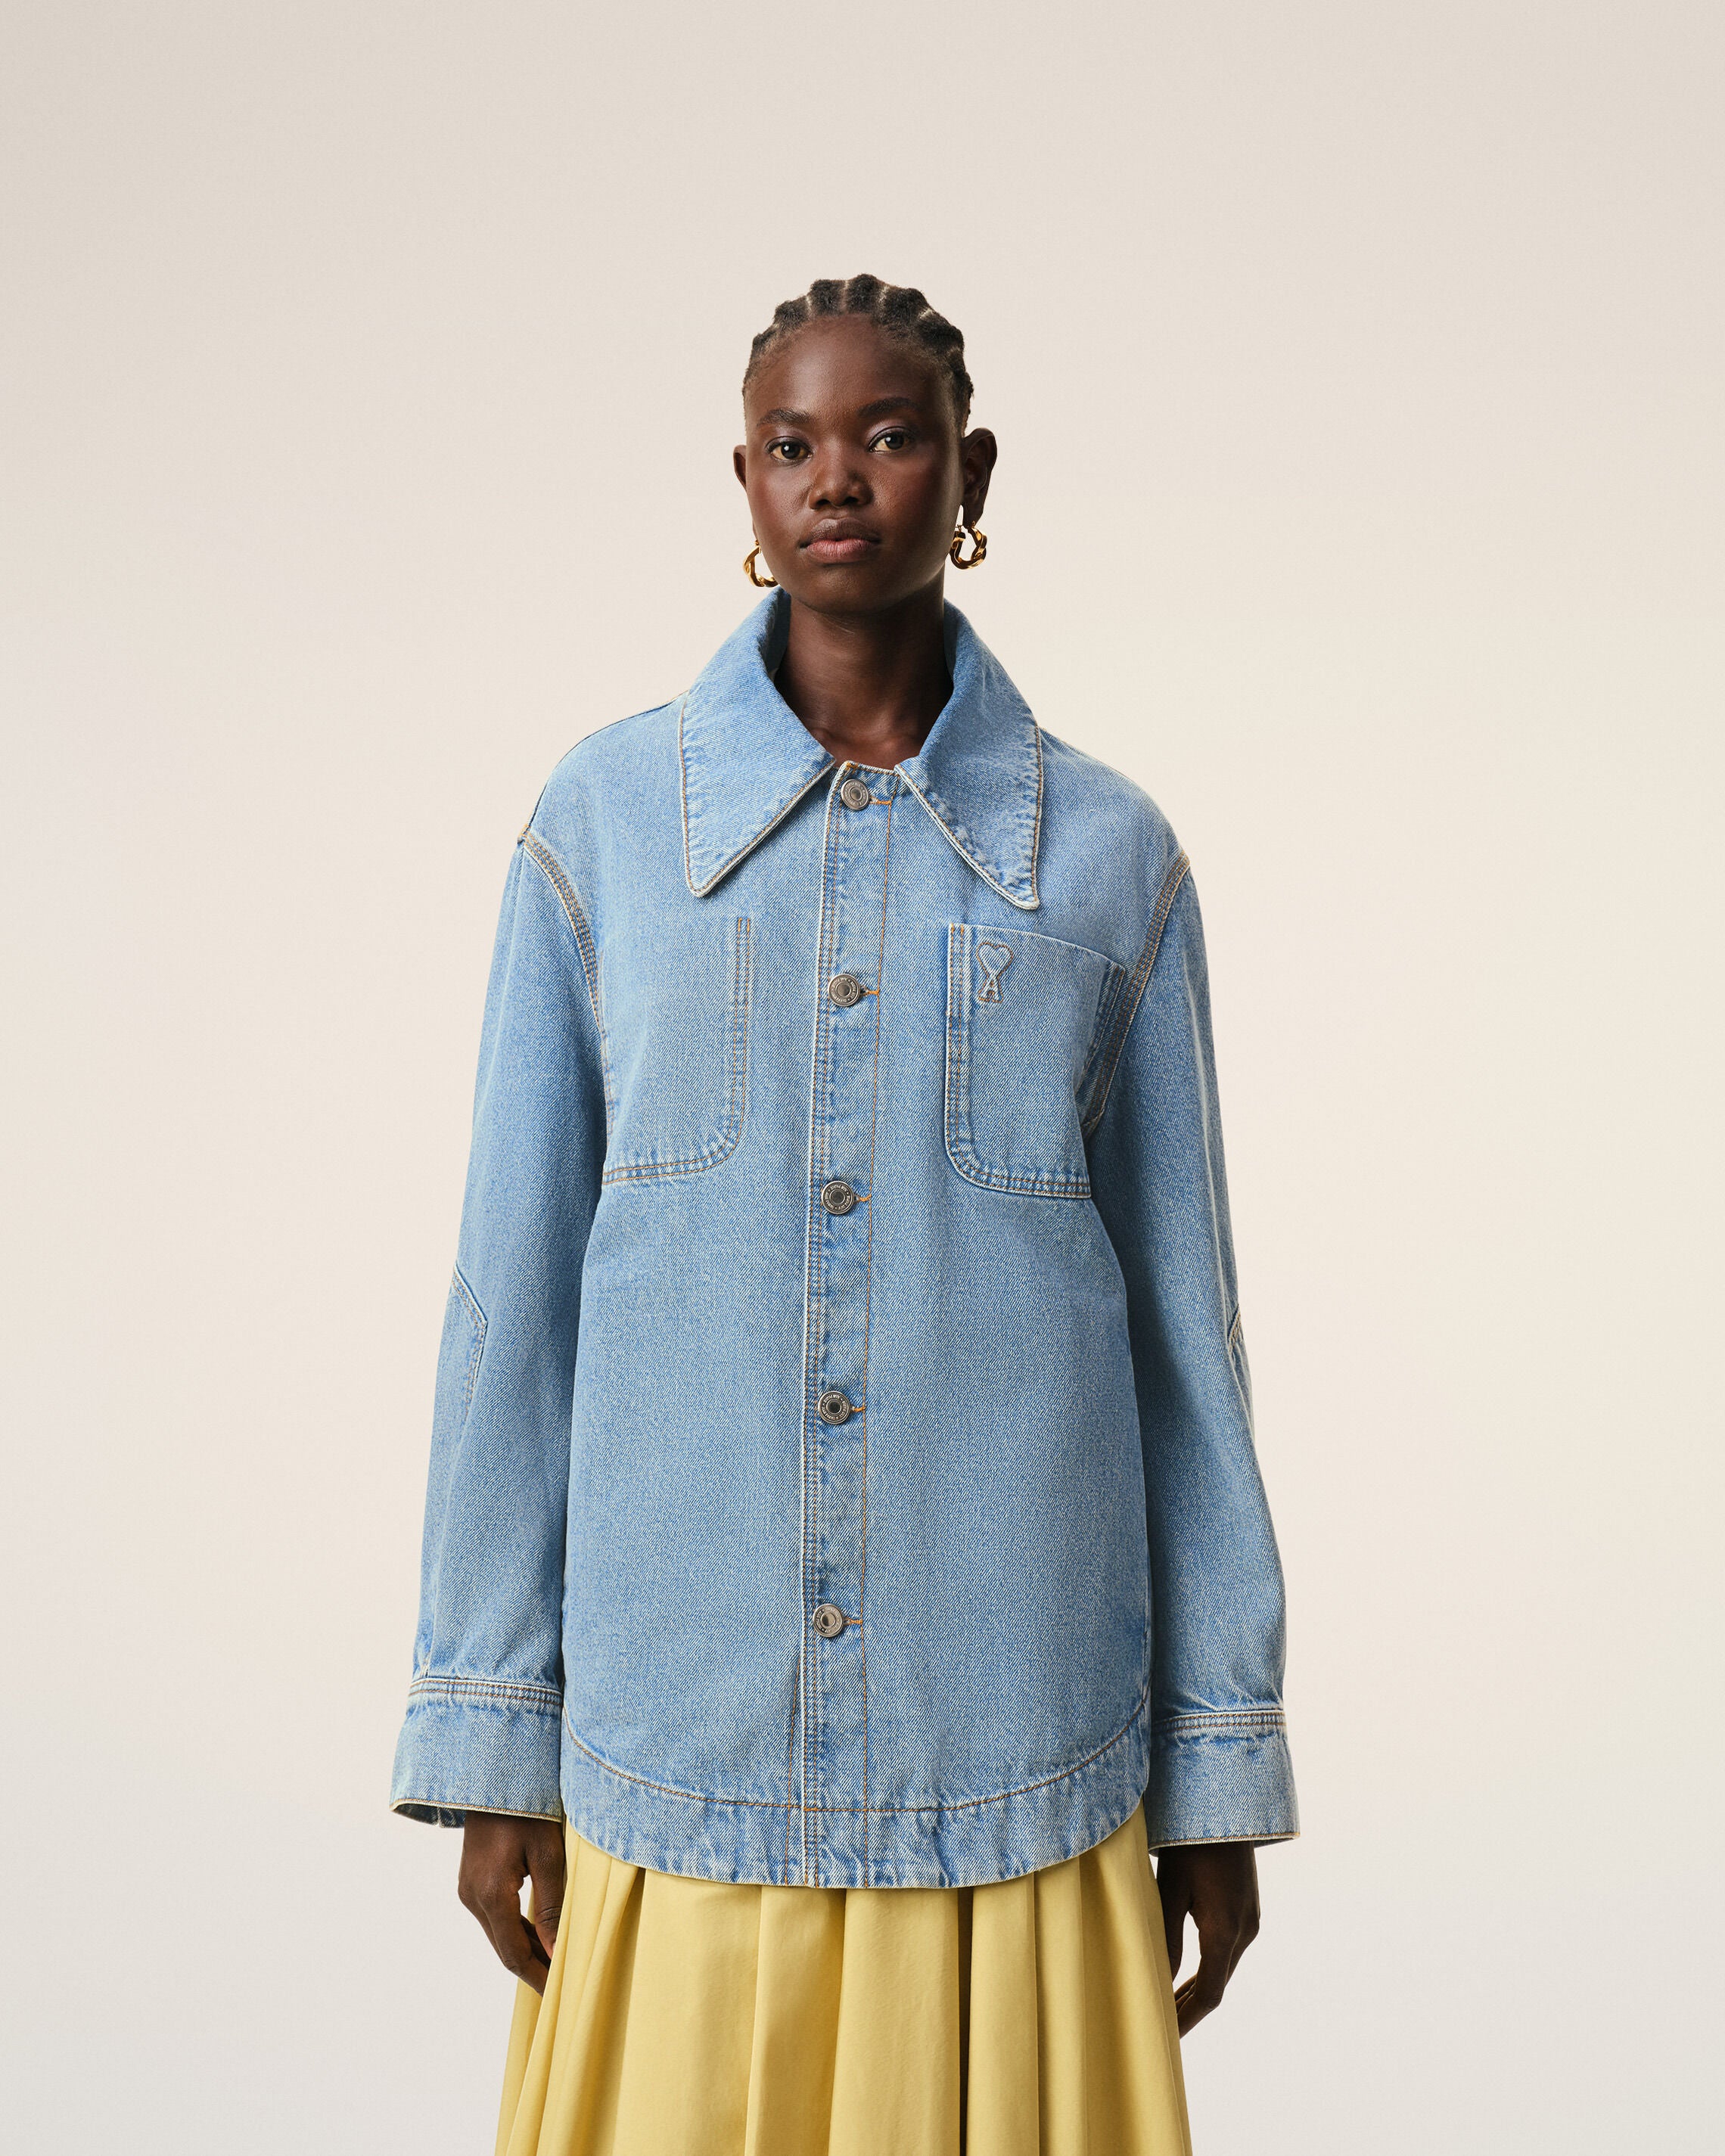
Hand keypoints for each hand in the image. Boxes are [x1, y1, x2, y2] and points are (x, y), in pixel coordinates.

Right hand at [458, 1811, 566, 1992]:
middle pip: (504, 1948)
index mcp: (491, 1894)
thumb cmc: (527, 1810)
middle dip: (534, 1969)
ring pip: (499, 1935)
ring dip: (526, 1950)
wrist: (493, 1779)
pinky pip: (495, 1918)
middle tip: (563, 1986)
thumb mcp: (548, 1855)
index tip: (559, 1995)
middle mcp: (472, 1897)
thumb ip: (552, 1905)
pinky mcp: (471, 1882)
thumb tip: (555, 1951)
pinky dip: (517, 1931)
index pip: (514, 1953)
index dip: (538, 1976)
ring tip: (557, 1965)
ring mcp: (468, 1890)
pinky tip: (539, 1936)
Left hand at [1154, 1840, 1259, 2035]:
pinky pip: (1227, 1950)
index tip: (1167, 2037)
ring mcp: (1250, 1920)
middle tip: (1162, 2028)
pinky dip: (1207, 1969)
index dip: (1187, 2018)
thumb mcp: (1170, 1888)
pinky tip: (1188, 1974)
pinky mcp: (1247, 1909)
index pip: (1209, 1994)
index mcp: (1225, 1931)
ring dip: (1198, 1989)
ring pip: (1223, 1968)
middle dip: (1190, 2009)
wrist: (1228, 1807)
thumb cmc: (1190, 1844)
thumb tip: (1159, 1982)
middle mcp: (1244, 1931)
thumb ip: (1165, 1937)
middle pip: (1217, 1984)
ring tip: (1169, 2007)